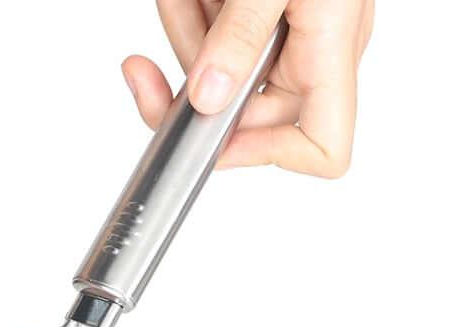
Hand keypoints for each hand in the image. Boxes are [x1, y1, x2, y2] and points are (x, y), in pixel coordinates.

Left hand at [123, 0, 373, 176]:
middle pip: (240, 111)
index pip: (321, 149)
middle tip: (148, 65)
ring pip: (215, 72)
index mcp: (333, 51)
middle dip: (191, 78)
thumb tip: (207, 97)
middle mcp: (313, 51)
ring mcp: (286, 32)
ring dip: (182, 33)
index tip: (214, 137)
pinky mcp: (258, 12)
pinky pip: (211, 33)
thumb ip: (242, 34)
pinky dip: (189, 10)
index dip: (267, 157)